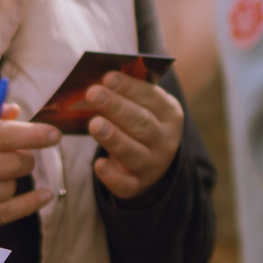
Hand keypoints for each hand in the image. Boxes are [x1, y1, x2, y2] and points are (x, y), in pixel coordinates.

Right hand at [0, 98, 63, 225]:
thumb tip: (15, 111)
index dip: (31, 134)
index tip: (54, 134)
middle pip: (8, 163)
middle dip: (26, 157)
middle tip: (23, 154)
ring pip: (7, 187)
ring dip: (15, 179)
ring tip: (2, 172)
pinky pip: (3, 213)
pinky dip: (27, 204)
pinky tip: (42, 196)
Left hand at [83, 73, 184, 198]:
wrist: (152, 162)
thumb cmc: (139, 123)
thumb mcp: (141, 106)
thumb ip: (125, 94)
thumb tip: (98, 80)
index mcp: (169, 114)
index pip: (150, 97)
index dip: (129, 87)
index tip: (107, 76)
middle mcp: (166, 140)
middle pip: (142, 123)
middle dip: (116, 107)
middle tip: (93, 93)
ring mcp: (154, 165)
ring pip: (134, 152)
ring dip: (114, 138)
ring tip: (94, 124)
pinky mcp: (138, 186)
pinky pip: (126, 184)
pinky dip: (112, 176)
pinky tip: (98, 165)